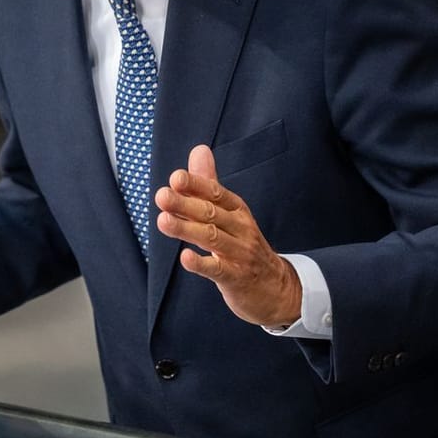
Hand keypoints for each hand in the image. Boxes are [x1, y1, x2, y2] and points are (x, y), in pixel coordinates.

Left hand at [154, 144, 301, 327]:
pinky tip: (185, 257)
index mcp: (237, 210)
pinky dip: (201, 263)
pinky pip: (218, 270)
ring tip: (163, 221)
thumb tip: (199, 150)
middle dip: (185, 204)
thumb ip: (209, 184)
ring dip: (186, 229)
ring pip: (212, 238)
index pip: (216, 193)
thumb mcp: (230, 213)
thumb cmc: (244, 245)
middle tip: (161, 196)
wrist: (276, 287)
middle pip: (211, 213)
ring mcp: (240, 254)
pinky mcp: (236, 278)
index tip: (175, 178)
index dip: (196, 185)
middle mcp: (241, 229)